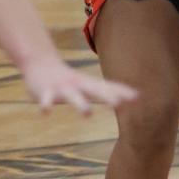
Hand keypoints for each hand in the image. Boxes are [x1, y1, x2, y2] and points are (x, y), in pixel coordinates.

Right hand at [22, 56, 137, 114]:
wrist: (41, 64)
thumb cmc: (71, 79)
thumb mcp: (91, 84)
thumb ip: (110, 91)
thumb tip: (137, 97)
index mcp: (89, 84)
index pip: (109, 87)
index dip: (122, 92)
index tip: (137, 97)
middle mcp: (78, 84)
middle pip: (94, 90)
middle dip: (106, 97)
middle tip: (118, 104)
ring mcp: (62, 87)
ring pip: (72, 96)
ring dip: (80, 104)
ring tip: (87, 114)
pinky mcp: (46, 91)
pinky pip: (46, 99)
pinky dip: (46, 105)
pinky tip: (46, 112)